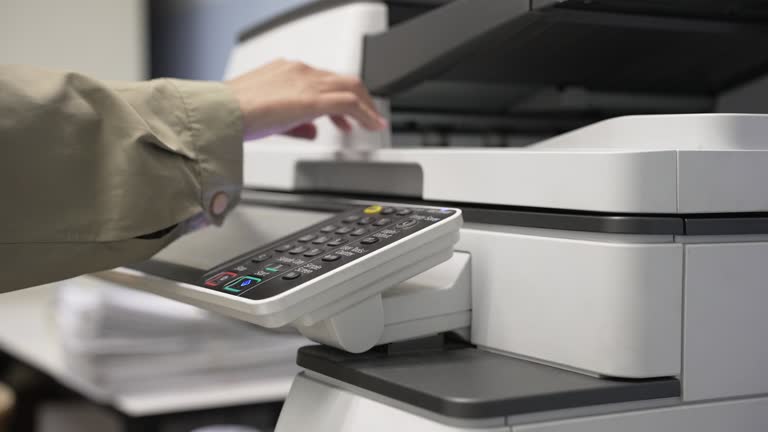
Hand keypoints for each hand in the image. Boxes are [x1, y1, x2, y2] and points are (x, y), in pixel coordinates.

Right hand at [226, 59, 386, 139]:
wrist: (223, 113)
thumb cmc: (234, 115)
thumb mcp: (269, 119)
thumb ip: (294, 124)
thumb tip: (312, 132)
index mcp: (286, 71)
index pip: (322, 80)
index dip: (338, 97)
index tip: (344, 114)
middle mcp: (300, 71)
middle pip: (341, 80)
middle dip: (358, 99)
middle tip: (366, 116)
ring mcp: (307, 82)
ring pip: (350, 87)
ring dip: (366, 106)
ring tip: (373, 122)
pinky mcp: (312, 98)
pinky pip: (349, 102)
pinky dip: (365, 113)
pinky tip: (372, 125)